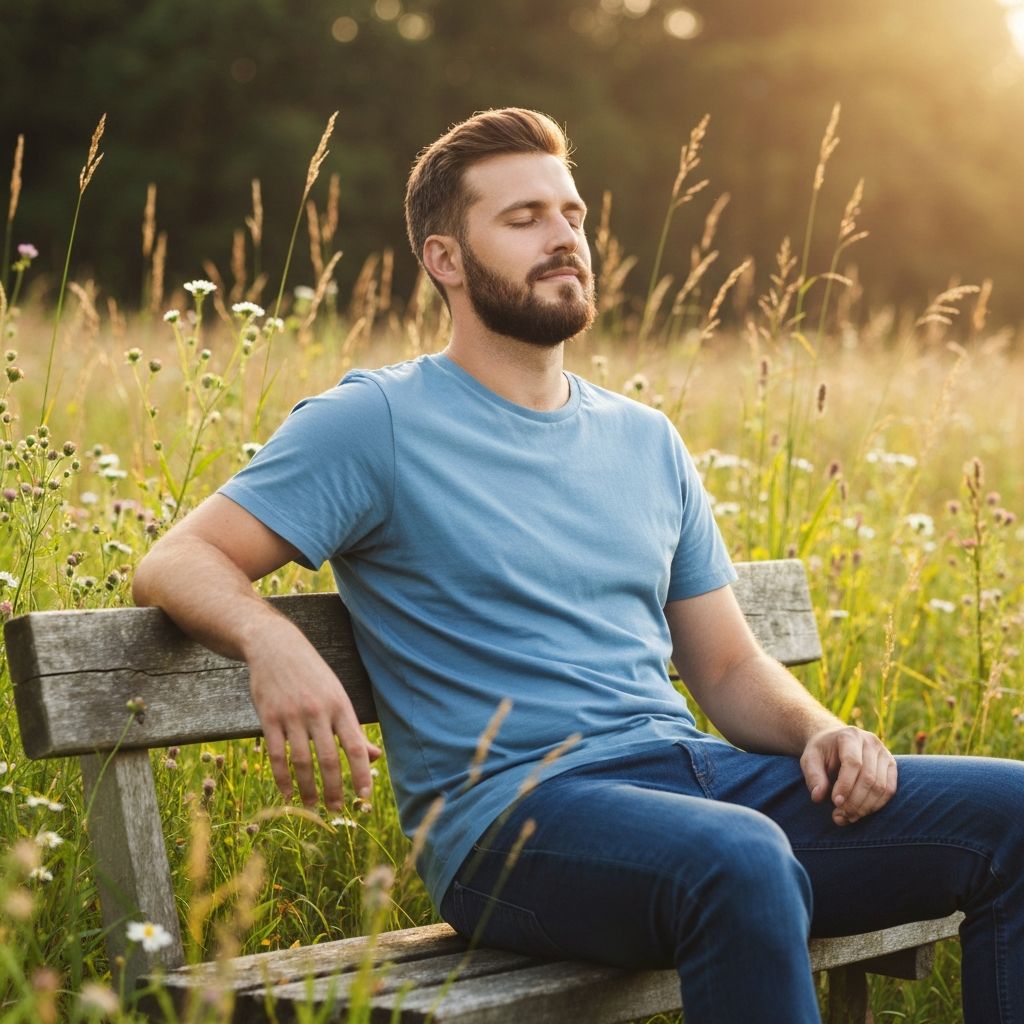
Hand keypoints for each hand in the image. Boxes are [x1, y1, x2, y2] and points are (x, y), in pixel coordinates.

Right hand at [246, 619, 380, 810]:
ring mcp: (292, 715)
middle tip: (337, 810)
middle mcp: (318, 711)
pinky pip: (276, 755)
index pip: (356, 746)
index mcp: (340, 705)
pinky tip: (287, 793)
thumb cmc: (312, 674)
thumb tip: (374, 758)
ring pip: (302, 761)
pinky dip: (282, 778)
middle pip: (329, 759)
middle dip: (335, 789)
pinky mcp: (269, 718)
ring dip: (308, 789)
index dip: (362, 773)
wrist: (275, 646)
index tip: (365, 797)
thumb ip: (354, 728)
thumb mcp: (338, 694)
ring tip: (313, 806)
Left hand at [800, 725, 896, 825]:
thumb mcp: (809, 759)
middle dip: (854, 801)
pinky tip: (860, 812)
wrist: (834, 742)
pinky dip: (876, 805)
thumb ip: (813, 776)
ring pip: (881, 787)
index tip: (835, 802)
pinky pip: (890, 790)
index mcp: (849, 736)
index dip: (846, 785)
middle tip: (839, 815)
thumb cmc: (821, 752)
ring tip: (847, 817)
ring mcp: (884, 753)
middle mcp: (870, 742)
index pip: (853, 763)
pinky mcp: (892, 765)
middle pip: (869, 778)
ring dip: (865, 807)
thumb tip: (817, 797)